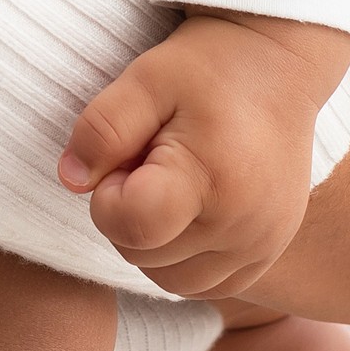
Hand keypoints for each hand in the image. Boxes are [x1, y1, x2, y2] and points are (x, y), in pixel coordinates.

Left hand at [55, 8, 349, 302]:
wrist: (278, 65)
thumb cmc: (208, 67)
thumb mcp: (146, 79)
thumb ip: (102, 130)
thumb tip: (71, 181)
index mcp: (214, 179)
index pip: (131, 228)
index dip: (108, 196)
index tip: (126, 157)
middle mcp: (244, 226)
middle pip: (144, 257)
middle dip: (127, 215)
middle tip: (147, 160)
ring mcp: (262, 245)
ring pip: (171, 281)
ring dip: (153, 242)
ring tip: (169, 183)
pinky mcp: (269, 253)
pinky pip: (206, 285)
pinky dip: (184, 258)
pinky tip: (189, 209)